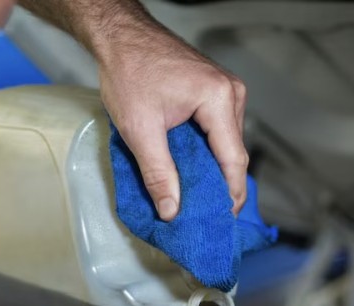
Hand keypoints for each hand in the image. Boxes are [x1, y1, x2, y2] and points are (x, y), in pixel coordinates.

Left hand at [97, 23, 248, 221]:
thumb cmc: (128, 71)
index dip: (229, 196)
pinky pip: (217, 132)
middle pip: (233, 154)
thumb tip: (172, 211)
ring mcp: (225, 92)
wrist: (119, 36)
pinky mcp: (214, 93)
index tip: (220, 222)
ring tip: (194, 199)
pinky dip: (205, 154)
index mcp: (220, 100)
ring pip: (225, 144)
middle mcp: (231, 94)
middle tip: (203, 217)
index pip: (234, 160)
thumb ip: (158, 174)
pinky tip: (190, 172)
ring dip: (211, 171)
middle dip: (219, 187)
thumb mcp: (140, 129)